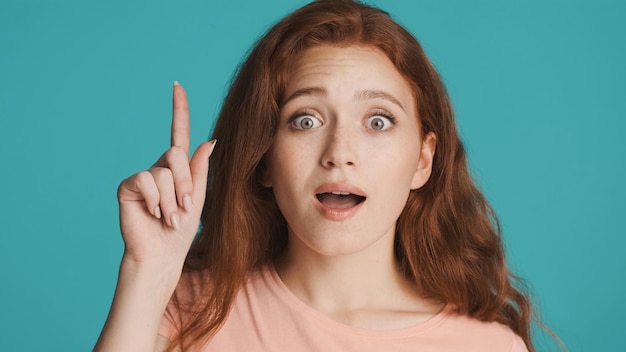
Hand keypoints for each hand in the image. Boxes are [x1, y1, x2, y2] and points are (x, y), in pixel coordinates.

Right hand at [117, 82, 215, 267]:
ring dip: (172, 200)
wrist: (162, 254)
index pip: (179, 133)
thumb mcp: (198, 197)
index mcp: (178, 168)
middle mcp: (159, 167)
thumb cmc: (181, 230)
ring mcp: (143, 176)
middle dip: (186, 184)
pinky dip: (155, 200)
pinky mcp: (128, 186)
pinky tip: (152, 214)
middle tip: (184, 208)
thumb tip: (209, 140)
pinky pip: (146, 180)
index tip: (178, 86)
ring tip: (168, 218)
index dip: (179, 110)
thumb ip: (200, 170)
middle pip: (176, 154)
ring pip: (164, 171)